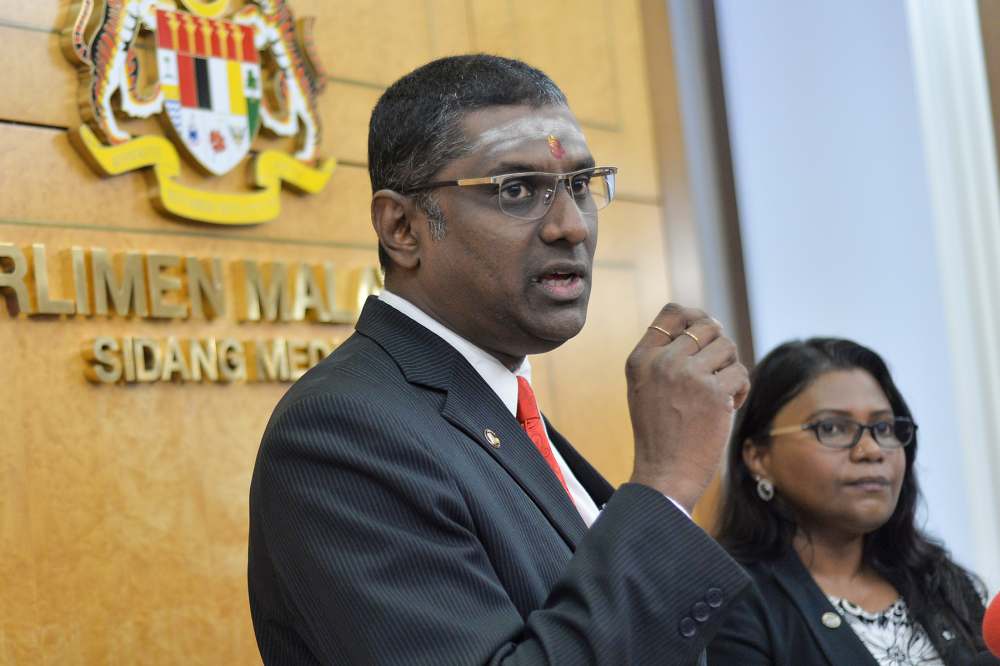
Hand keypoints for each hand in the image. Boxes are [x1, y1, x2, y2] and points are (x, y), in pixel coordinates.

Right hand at [625, 303, 749, 512]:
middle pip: (707, 326)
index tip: (704, 335)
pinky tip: (729, 407)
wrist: (664, 473)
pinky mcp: (714, 393)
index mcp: (641, 359)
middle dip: (719, 346)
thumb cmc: (659, 433)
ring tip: (721, 390)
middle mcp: (662, 362)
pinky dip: (741, 390)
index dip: (695, 317)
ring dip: (731, 367)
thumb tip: (703, 325)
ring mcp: (688, 375)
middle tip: (717, 370)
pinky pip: (741, 373)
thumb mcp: (644, 388)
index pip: (672, 312)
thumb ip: (663, 357)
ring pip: (728, 347)